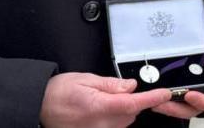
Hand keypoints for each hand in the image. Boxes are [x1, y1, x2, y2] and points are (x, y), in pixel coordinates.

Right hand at [39, 72, 170, 127]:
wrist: (39, 107)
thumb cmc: (58, 92)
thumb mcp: (85, 80)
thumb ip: (111, 84)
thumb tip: (131, 86)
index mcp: (98, 107)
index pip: (132, 104)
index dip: (151, 99)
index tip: (164, 94)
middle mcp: (100, 125)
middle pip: (130, 114)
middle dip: (131, 101)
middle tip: (115, 90)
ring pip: (124, 122)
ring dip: (122, 110)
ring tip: (101, 100)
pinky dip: (114, 118)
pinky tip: (100, 111)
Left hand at [152, 40, 203, 118]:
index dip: (201, 101)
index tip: (190, 95)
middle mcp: (201, 99)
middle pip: (189, 110)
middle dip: (175, 107)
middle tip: (163, 100)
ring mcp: (186, 99)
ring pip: (175, 108)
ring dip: (164, 105)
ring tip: (152, 98)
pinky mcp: (174, 95)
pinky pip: (166, 101)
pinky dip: (158, 98)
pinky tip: (149, 92)